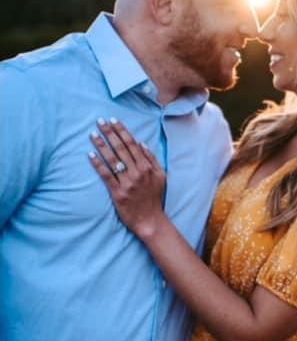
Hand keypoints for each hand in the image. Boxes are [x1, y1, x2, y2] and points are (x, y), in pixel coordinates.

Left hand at [89, 118, 165, 236]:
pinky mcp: (117, 193)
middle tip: (100, 121)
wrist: (150, 220)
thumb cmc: (155, 197)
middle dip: (110, 133)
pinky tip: (91, 155)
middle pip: (121, 149)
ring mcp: (127, 183)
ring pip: (112, 160)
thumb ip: (152, 159)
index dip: (122, 131)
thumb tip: (141, 143)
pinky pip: (106, 176)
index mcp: (147, 167)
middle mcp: (137, 172)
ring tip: (92, 134)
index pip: (132, 144)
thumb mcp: (161, 176)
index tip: (113, 121)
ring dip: (101, 145)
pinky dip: (98, 164)